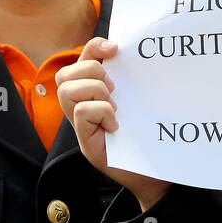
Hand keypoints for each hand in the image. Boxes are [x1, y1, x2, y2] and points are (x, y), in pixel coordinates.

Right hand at [56, 38, 170, 211]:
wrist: (157, 176)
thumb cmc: (148, 137)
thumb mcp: (138, 101)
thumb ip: (130, 80)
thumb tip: (133, 52)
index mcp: (94, 93)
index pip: (81, 59)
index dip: (94, 47)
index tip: (116, 49)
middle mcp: (82, 108)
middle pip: (64, 74)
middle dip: (91, 71)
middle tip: (115, 89)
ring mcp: (81, 127)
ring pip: (66, 90)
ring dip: (95, 91)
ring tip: (114, 106)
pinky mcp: (87, 143)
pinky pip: (81, 111)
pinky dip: (101, 112)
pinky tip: (116, 125)